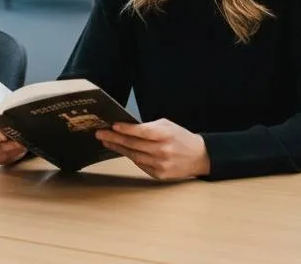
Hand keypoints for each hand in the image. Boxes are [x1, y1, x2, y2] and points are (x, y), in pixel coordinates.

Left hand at [95, 119, 209, 180]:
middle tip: (101, 133)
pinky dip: (130, 157)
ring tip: (106, 141)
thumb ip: (150, 127)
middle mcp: (163, 151)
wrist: (199, 157)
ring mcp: (160, 164)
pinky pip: (140, 165)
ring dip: (118, 148)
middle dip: (115, 138)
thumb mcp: (168, 126)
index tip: (113, 125)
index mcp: (166, 135)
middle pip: (134, 145)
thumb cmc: (181, 137)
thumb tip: (128, 128)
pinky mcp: (159, 175)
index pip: (142, 132)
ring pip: (134, 156)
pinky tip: (121, 150)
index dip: (127, 129)